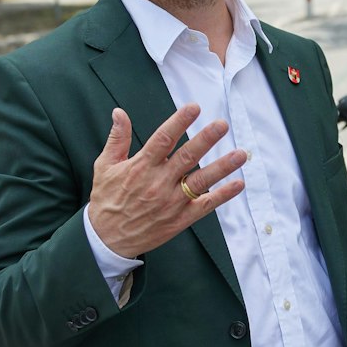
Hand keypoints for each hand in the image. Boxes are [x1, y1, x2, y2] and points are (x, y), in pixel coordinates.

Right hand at [88, 104, 246, 258]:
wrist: (107, 239)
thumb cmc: (107, 200)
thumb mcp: (105, 166)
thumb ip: (117, 139)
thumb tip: (119, 113)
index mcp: (141, 167)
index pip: (163, 139)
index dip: (179, 122)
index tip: (194, 107)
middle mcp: (158, 183)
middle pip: (187, 157)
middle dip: (206, 139)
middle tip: (222, 125)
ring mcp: (171, 202)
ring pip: (201, 181)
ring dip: (222, 167)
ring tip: (241, 154)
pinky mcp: (180, 219)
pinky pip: (205, 205)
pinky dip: (223, 195)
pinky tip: (238, 183)